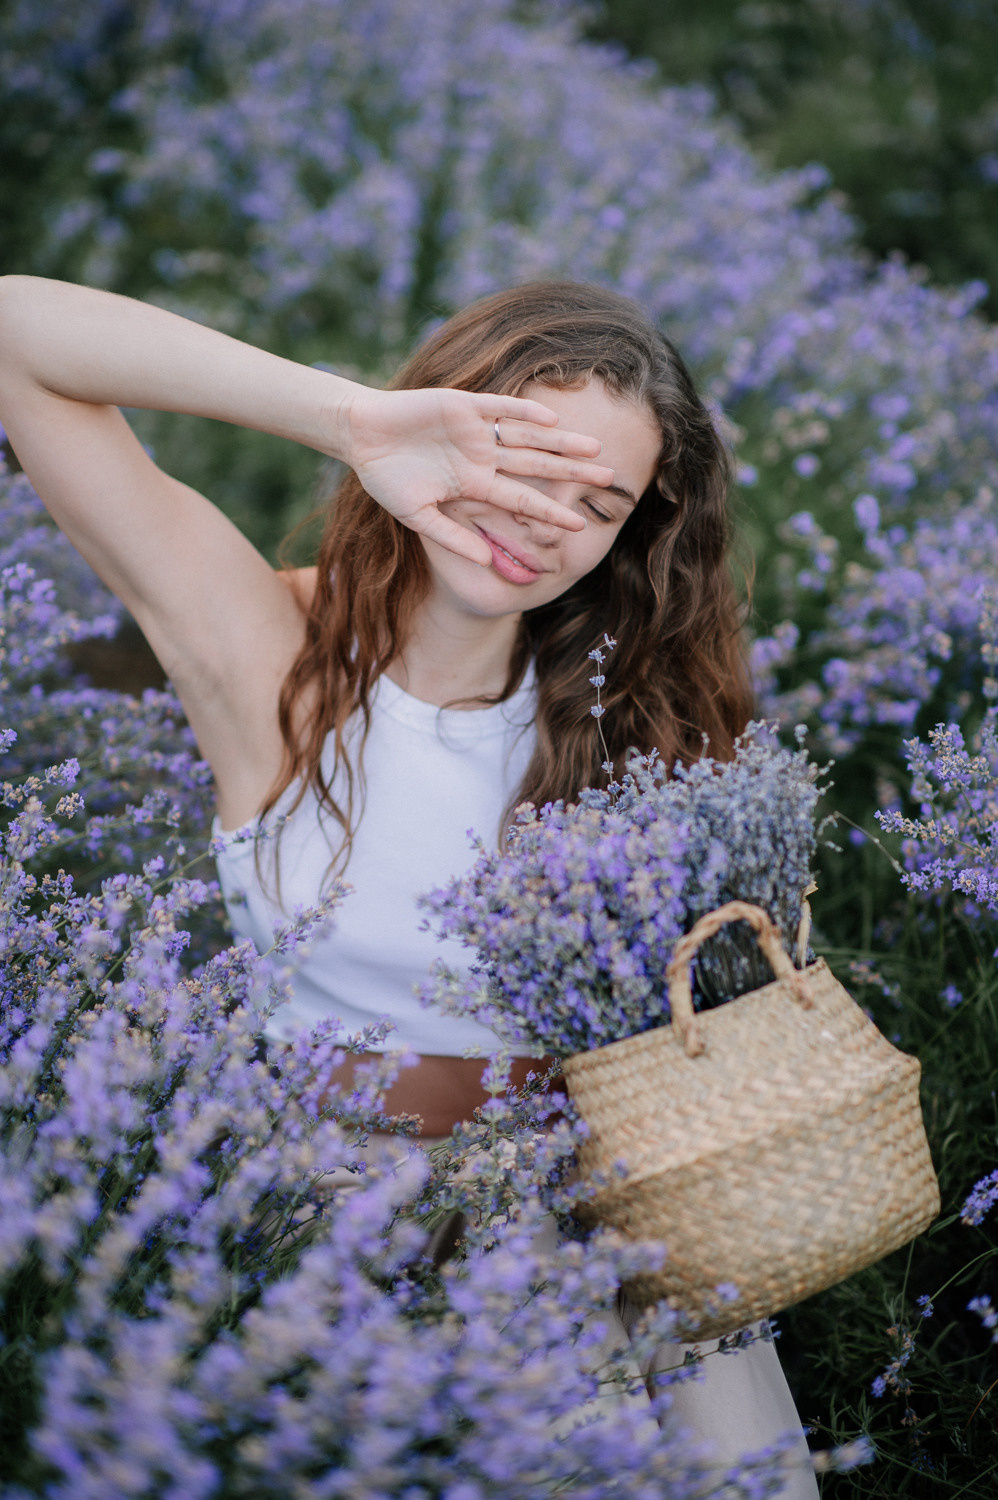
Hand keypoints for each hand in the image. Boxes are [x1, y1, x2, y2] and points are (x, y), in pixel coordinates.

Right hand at [338, 385, 614, 565]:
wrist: (361, 436)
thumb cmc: (386, 478)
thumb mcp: (418, 517)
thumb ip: (452, 537)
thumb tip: (486, 561)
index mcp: (475, 485)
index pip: (523, 500)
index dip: (551, 512)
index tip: (580, 525)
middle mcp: (483, 458)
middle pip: (538, 467)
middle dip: (572, 474)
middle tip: (609, 479)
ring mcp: (476, 431)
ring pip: (529, 437)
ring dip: (560, 443)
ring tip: (593, 448)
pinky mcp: (463, 405)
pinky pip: (500, 408)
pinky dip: (524, 412)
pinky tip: (552, 420)